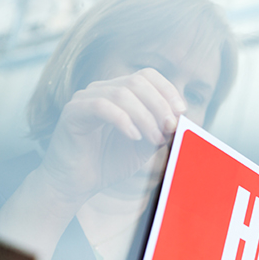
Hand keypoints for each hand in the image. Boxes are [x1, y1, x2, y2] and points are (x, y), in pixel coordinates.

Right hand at [35, 68, 186, 201]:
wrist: (77, 183)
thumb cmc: (110, 163)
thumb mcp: (146, 145)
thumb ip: (163, 130)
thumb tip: (185, 119)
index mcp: (120, 92)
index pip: (147, 75)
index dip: (167, 90)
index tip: (181, 112)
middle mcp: (101, 90)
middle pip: (137, 81)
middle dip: (160, 105)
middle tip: (170, 128)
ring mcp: (84, 98)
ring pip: (122, 93)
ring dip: (145, 117)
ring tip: (154, 139)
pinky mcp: (72, 112)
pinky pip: (100, 106)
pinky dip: (123, 120)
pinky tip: (133, 137)